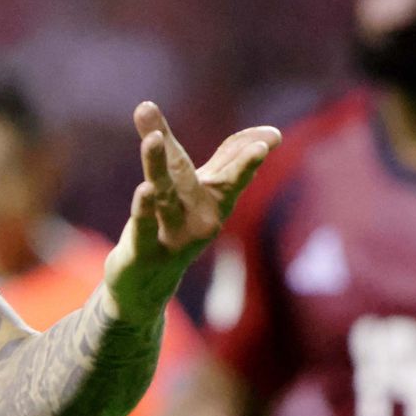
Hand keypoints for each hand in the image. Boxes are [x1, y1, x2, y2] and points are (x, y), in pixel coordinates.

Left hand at [103, 102, 277, 321]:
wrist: (148, 283)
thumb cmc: (180, 225)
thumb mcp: (202, 191)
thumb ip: (229, 157)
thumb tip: (272, 131)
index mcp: (213, 200)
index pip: (231, 173)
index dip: (248, 157)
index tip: (270, 139)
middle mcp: (198, 218)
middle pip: (193, 176)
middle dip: (218, 160)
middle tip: (253, 145)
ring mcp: (173, 235)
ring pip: (164, 194)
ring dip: (156, 165)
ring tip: (152, 139)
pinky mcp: (145, 251)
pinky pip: (145, 227)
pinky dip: (145, 210)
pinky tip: (144, 190)